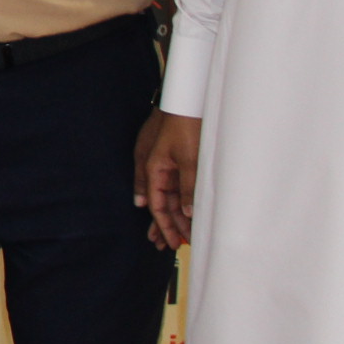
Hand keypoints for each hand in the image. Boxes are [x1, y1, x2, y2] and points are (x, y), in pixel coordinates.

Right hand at [136, 110, 201, 249]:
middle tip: (174, 245)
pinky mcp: (172, 155)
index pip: (158, 205)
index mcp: (153, 168)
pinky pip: (172, 183)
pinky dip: (177, 198)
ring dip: (173, 213)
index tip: (174, 242)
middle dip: (167, 224)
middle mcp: (154, 167)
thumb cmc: (185, 124)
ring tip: (178, 232)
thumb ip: (189, 186)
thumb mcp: (190, 158)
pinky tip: (180, 208)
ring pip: (167, 194)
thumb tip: (188, 212)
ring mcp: (162, 161)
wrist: (186, 98)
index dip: (165, 225)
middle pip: (160, 202)